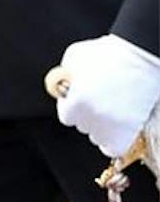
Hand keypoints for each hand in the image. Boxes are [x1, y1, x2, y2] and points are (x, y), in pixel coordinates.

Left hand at [56, 33, 159, 157]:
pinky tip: (116, 127)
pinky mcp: (128, 131)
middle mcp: (91, 116)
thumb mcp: (75, 57)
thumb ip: (62, 75)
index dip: (73, 106)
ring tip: (112, 106)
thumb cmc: (111, 53)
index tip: (81, 99)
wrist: (142, 55)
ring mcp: (111, 125)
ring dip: (101, 126)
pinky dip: (112, 141)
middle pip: (82, 125)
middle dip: (87, 113)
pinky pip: (112, 148)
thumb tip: (59, 86)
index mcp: (76, 101)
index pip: (66, 115)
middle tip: (101, 98)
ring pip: (96, 136)